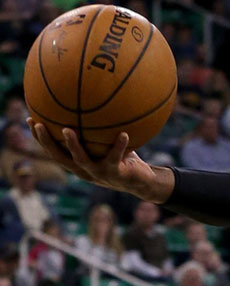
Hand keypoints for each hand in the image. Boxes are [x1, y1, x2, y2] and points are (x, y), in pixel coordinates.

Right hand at [26, 120, 168, 201]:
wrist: (143, 183)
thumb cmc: (124, 160)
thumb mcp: (108, 144)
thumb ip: (99, 131)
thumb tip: (92, 102)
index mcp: (79, 164)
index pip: (54, 151)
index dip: (40, 138)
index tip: (30, 119)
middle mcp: (85, 171)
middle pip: (59, 157)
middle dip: (46, 142)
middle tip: (38, 124)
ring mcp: (100, 173)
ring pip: (81, 160)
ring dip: (72, 145)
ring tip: (67, 130)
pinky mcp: (116, 174)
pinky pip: (116, 157)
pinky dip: (120, 145)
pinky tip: (124, 133)